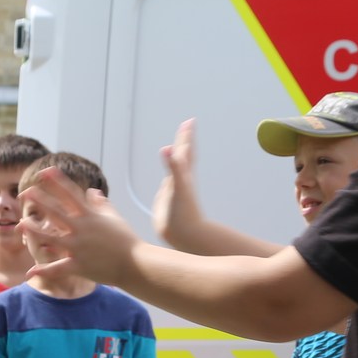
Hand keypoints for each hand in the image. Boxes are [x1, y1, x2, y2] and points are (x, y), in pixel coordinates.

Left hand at [17, 166, 141, 283]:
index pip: (71, 194)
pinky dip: (45, 271)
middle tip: (26, 192)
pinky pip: (59, 268)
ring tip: (21, 224)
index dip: (57, 182)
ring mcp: (80, 248)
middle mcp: (83, 229)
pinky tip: (31, 272)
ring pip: (52, 237)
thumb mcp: (114, 217)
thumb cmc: (126, 240)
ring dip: (35, 231)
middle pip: (57, 212)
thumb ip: (101, 203)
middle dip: (41, 201)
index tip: (46, 171)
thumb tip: (92, 191)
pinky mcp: (80, 266)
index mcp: (91, 216)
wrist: (136, 265)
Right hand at [152, 119, 202, 242]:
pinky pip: (170, 185)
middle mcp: (181, 179)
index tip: (189, 121)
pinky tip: (167, 180)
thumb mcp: (178, 187)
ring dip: (177, 157)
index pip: (184, 151)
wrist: (186, 236)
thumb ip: (173, 167)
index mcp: (183, 175)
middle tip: (187, 126)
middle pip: (183, 156)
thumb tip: (167, 148)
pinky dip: (168, 180)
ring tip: (176, 149)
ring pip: (178, 169)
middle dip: (184, 141)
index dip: (185, 136)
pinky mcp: (169, 201)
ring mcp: (176, 190)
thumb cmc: (184, 213)